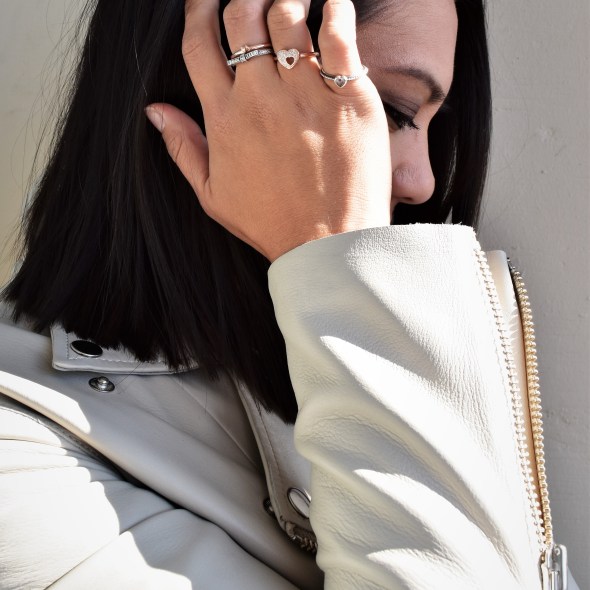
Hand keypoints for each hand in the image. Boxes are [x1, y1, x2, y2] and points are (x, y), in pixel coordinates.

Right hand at [146, 0, 391, 261]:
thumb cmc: (271, 223)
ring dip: (284, 0)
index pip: (200, 44)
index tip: (205, 1)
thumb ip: (183, 148)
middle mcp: (261, 99)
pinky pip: (340, 35)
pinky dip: (336, 10)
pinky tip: (333, 6)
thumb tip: (154, 110)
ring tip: (289, 5)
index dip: (198, 11)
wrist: (327, 245)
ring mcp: (307, 97)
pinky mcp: (349, 100)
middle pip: (240, 17)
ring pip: (287, 16)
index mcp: (224, 119)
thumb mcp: (213, 195)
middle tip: (252, 2)